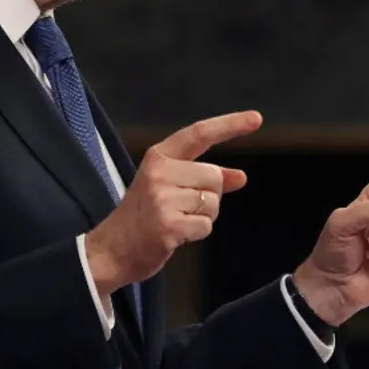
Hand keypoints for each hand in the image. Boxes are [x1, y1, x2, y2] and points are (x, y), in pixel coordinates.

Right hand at [85, 111, 261, 295]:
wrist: (111, 250)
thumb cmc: (143, 215)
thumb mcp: (169, 186)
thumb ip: (203, 178)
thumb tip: (241, 176)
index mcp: (159, 156)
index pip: (199, 133)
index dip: (230, 125)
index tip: (256, 118)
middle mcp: (159, 172)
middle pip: (214, 176)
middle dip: (210, 195)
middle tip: (183, 207)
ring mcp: (162, 198)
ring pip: (212, 202)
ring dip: (203, 216)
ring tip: (177, 220)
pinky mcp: (168, 224)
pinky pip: (205, 225)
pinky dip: (197, 233)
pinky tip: (175, 235)